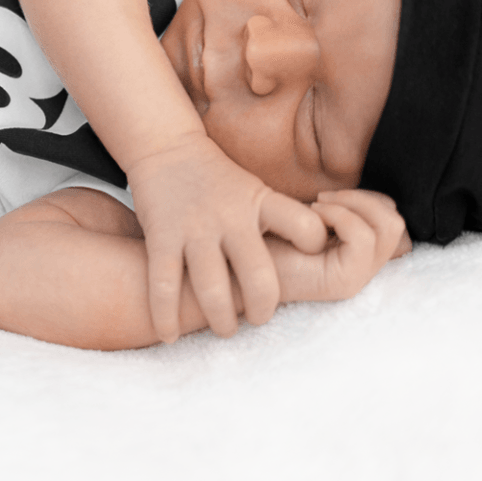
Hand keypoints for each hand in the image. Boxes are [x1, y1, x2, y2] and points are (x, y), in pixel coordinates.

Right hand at [126, 134, 326, 341]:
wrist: (166, 147)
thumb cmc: (219, 181)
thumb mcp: (258, 190)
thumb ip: (281, 221)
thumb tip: (319, 258)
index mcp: (260, 202)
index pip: (306, 228)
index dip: (313, 247)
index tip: (307, 261)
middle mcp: (230, 217)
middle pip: (259, 278)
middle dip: (262, 309)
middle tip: (259, 318)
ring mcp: (195, 228)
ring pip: (212, 290)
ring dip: (221, 319)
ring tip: (225, 329)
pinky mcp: (162, 237)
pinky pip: (164, 285)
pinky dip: (166, 317)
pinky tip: (170, 334)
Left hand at [275, 189, 411, 303]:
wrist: (234, 261)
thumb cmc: (262, 233)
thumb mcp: (307, 210)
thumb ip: (341, 204)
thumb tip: (373, 185)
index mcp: (356, 251)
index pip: (391, 216)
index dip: (365, 198)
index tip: (324, 198)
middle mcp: (362, 268)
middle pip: (395, 222)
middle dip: (362, 199)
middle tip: (322, 200)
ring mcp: (355, 278)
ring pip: (388, 228)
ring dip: (352, 205)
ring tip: (316, 208)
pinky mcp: (343, 282)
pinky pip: (363, 237)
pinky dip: (340, 216)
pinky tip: (311, 217)